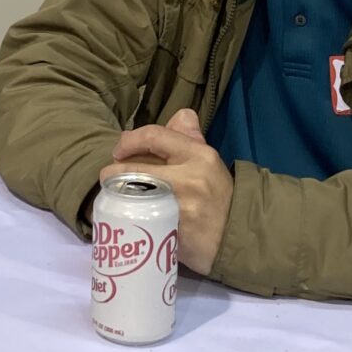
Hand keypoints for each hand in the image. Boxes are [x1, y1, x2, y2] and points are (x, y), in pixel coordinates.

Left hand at [100, 107, 232, 275]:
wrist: (240, 235)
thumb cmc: (219, 196)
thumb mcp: (209, 162)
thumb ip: (190, 138)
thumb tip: (179, 116)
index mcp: (199, 155)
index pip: (154, 136)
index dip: (128, 141)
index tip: (119, 151)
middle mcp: (189, 178)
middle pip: (132, 168)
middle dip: (113, 173)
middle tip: (112, 179)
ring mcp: (179, 207)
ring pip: (129, 194)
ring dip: (115, 195)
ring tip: (116, 197)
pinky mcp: (171, 233)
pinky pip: (138, 220)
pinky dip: (127, 218)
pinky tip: (126, 218)